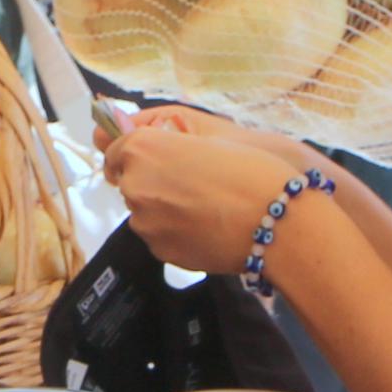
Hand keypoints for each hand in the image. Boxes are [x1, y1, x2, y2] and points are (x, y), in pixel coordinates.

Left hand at [101, 109, 305, 276]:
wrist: (276, 224)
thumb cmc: (251, 172)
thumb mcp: (210, 141)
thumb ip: (172, 146)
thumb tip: (152, 155)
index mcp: (144, 149)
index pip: (116, 150)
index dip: (132, 153)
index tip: (149, 159)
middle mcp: (135, 184)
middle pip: (130, 182)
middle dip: (152, 181)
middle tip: (189, 184)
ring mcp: (145, 222)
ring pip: (145, 211)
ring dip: (163, 208)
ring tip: (203, 209)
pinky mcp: (159, 250)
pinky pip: (160, 236)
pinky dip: (175, 231)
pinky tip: (205, 228)